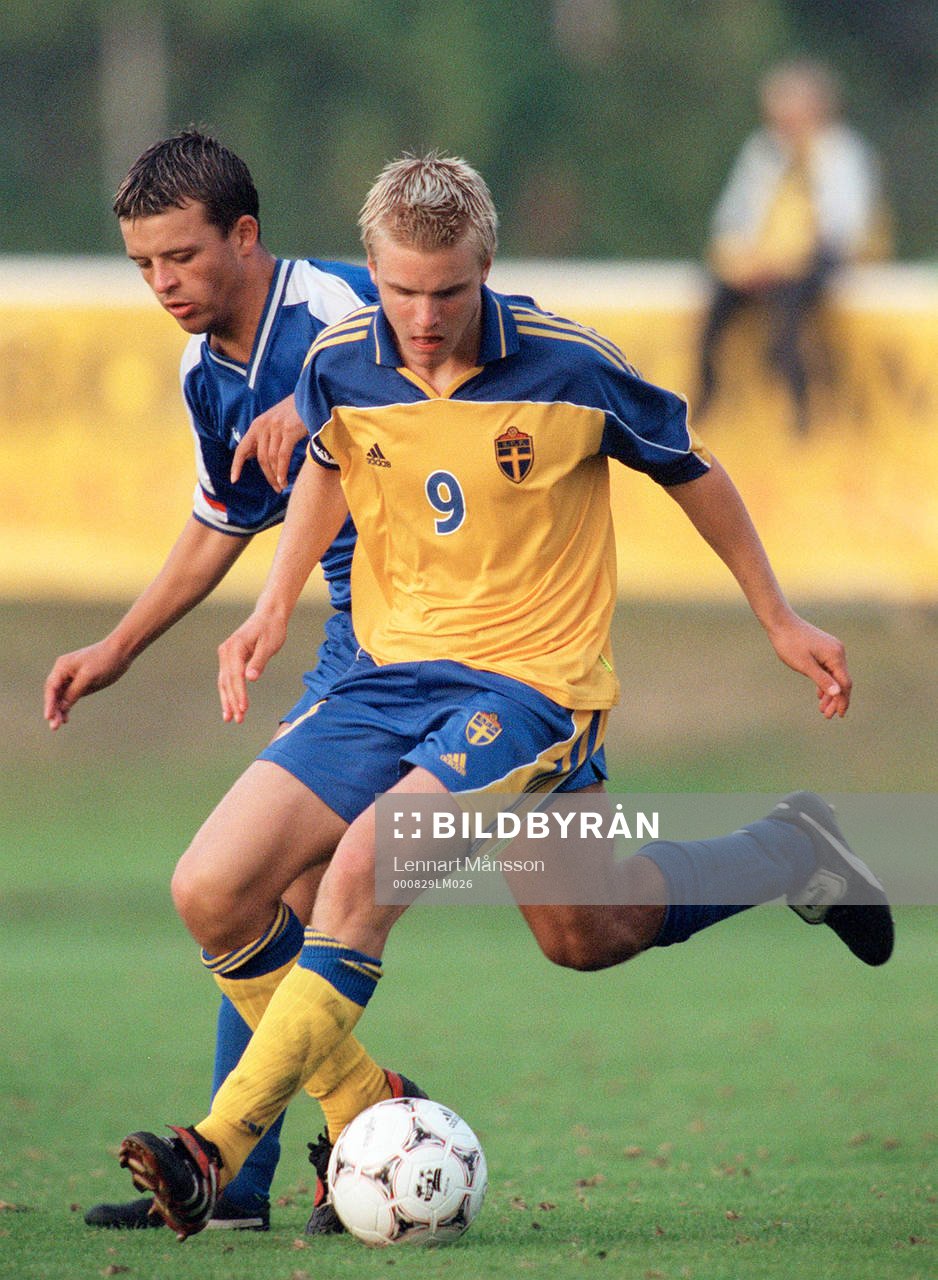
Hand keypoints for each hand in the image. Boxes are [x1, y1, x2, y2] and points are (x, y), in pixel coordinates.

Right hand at [43, 642, 130, 729]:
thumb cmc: (104, 661)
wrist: (120, 653)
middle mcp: (63, 672)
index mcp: (62, 667)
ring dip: (59, 711)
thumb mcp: (88, 677)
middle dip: (53, 710)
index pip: (51, 688)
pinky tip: (66, 719)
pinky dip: (67, 707)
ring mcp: (71, 678)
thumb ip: (74, 691)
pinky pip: (69, 697)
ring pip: (60, 697)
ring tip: (58, 726)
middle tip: (54, 727)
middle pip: (54, 694)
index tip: (48, 717)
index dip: (49, 703)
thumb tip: (62, 706)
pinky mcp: (80, 684)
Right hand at [217, 608, 287, 723]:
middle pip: (227, 681)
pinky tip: (231, 706)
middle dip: (232, 701)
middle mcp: (226, 651)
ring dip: (227, 700)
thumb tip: (250, 678)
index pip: (235, 675)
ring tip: (230, 718)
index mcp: (235, 647)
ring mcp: (226, 655)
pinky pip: (227, 678)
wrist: (269, 615)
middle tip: (238, 720)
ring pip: (224, 682)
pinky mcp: (230, 658)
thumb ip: (259, 661)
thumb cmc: (271, 628)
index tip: (243, 708)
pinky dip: (228, 692)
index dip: (239, 693)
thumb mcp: (269, 644)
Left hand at [230, 395, 307, 491]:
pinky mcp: (288, 430)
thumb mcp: (274, 422)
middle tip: (275, 488)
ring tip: (282, 486)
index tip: (234, 479)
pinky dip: (282, 470)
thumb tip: (250, 455)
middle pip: (260, 458)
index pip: (242, 448)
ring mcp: (275, 428)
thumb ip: (263, 437)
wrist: (311, 395)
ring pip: (271, 458)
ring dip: (276, 476)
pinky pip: (282, 456)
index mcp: (257, 425)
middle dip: (267, 476)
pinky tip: (283, 479)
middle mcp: (263, 426)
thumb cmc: (294, 412)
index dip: (236, 465)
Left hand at [767, 614, 851, 718]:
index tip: (838, 715)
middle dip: (835, 699)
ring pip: (835, 676)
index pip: (845, 683)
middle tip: (827, 716)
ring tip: (822, 709)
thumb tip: (837, 693)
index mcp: (835, 656)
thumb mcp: (804, 665)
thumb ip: (821, 679)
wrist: (780, 623)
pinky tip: (819, 694)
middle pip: (841, 681)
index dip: (842, 700)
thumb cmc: (790, 644)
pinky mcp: (824, 649)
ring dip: (829, 693)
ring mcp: (832, 650)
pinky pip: (828, 669)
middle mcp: (838, 652)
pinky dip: (825, 682)